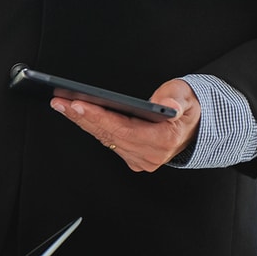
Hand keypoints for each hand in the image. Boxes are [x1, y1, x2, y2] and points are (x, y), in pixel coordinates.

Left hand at [50, 78, 199, 171]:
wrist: (196, 127)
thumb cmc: (188, 109)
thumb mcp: (186, 96)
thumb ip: (175, 98)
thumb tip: (164, 103)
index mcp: (163, 140)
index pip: (121, 129)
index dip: (97, 116)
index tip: (77, 104)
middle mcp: (149, 154)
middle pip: (107, 134)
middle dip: (81, 117)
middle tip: (60, 102)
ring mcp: (139, 159)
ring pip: (104, 139)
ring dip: (82, 121)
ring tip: (63, 105)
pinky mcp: (132, 158)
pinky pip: (107, 141)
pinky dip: (92, 127)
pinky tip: (77, 115)